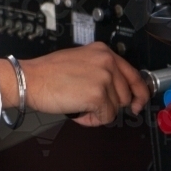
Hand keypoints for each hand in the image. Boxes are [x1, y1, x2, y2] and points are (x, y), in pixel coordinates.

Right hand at [0, 42, 149, 126]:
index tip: (138, 103)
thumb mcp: (80, 60)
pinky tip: (76, 110)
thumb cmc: (48, 73)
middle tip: (88, 102)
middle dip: (108, 104)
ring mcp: (104, 78)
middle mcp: (107, 62)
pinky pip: (105, 118)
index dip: (139, 93)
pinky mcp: (98, 95)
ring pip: (115, 108)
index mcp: (103, 51)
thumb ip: (100, 68)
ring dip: (98, 112)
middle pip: (125, 95)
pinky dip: (91, 120)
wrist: (31, 79)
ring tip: (78, 103)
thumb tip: (116, 88)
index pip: (133, 74)